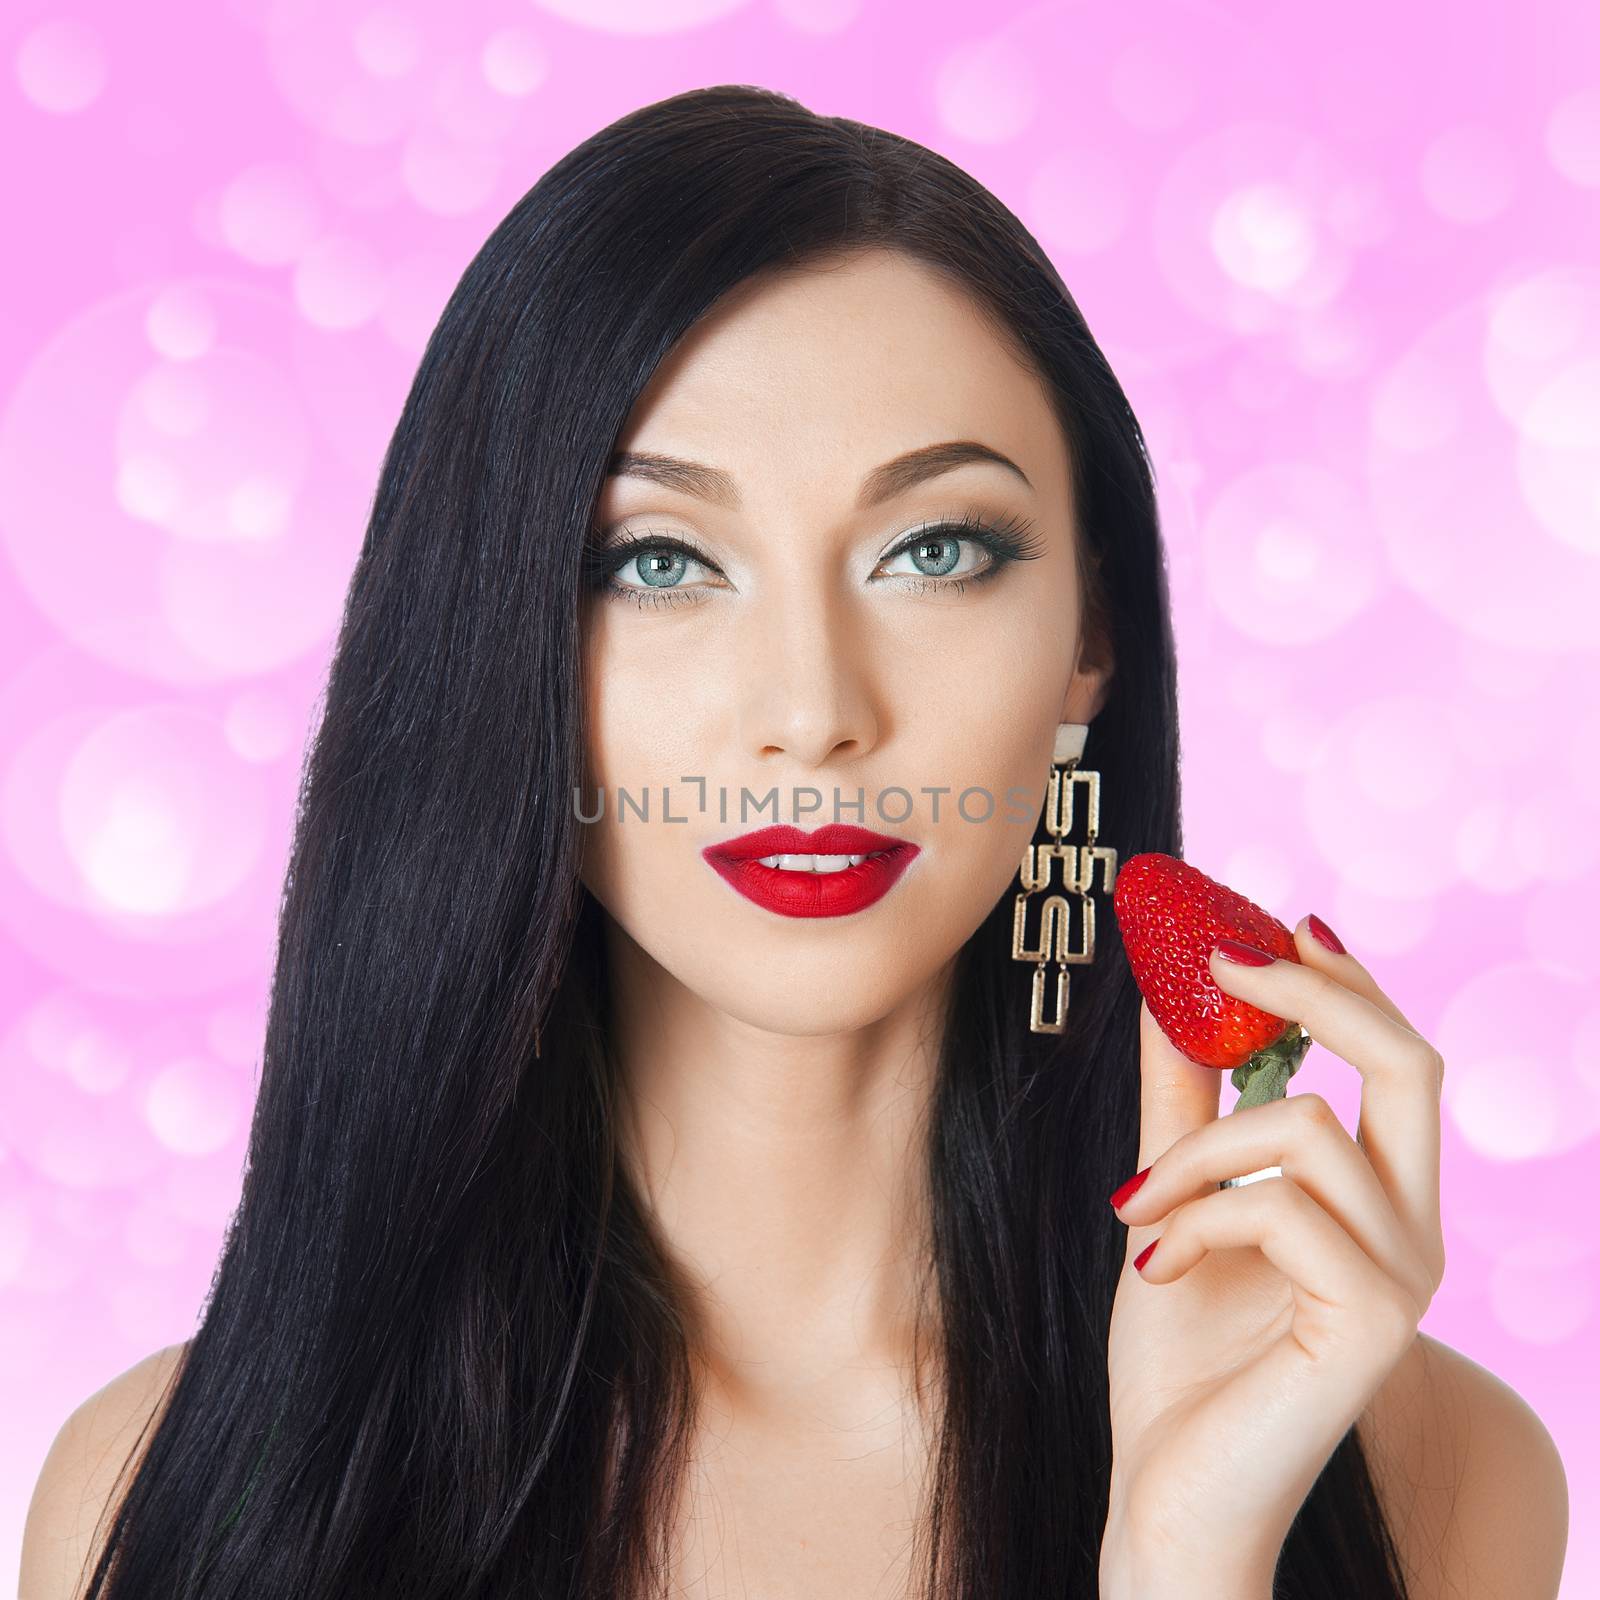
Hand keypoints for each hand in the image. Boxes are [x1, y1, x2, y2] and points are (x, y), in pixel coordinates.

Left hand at [1099, 915, 1445, 1596]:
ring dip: (1193, 1150)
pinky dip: (1193, 1215)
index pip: (1399, 1061)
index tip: (1269, 918)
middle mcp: (1415, 1231)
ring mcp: (1404, 1277)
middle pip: (1413, 1061)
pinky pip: (1278, 1204)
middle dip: (1315, 992)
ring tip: (1133, 1206)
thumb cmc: (1176, 1355)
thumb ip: (1182, 1101)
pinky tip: (1153, 1264)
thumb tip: (1167, 991)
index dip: (1345, 979)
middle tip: (1217, 954)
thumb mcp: (1172, 1196)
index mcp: (1379, 1199)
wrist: (1168, 1491)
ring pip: (1305, 1125)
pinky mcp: (1373, 1321)